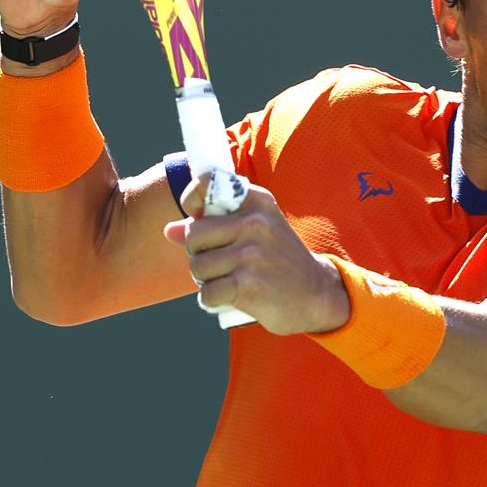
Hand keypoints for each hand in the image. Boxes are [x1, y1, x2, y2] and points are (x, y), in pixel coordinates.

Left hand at [168, 175, 349, 335]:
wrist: (317, 293)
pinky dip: (212, 301)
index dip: (191, 201)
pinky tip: (229, 298)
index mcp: (256, 201)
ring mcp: (252, 254)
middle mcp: (255, 222)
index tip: (197, 217)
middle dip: (198, 254)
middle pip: (194, 235)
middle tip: (218, 264)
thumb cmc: (278, 261)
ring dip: (205, 280)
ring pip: (198, 267)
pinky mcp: (249, 284)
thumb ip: (212, 227)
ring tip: (228, 280)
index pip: (206, 185)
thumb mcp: (255, 232)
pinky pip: (207, 293)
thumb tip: (170, 231)